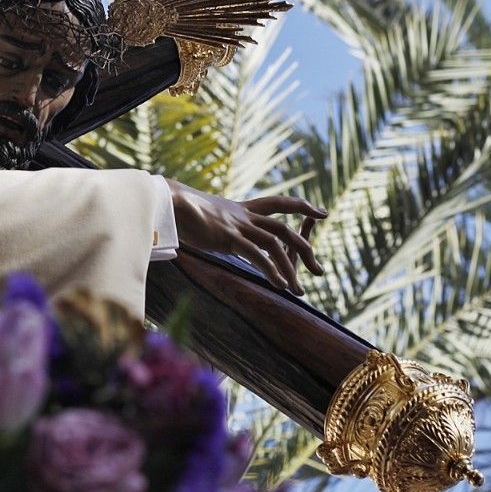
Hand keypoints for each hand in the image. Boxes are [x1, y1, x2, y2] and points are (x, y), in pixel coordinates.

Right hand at [168, 181, 325, 294]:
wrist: (168, 201)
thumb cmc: (182, 208)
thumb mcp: (206, 215)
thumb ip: (217, 223)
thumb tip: (214, 228)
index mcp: (243, 208)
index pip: (280, 203)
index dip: (302, 206)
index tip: (322, 212)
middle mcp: (245, 216)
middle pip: (284, 229)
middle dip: (305, 250)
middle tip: (320, 271)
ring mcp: (238, 226)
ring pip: (274, 244)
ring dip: (289, 268)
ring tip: (297, 290)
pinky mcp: (228, 237)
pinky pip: (255, 254)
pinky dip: (270, 269)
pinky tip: (278, 284)